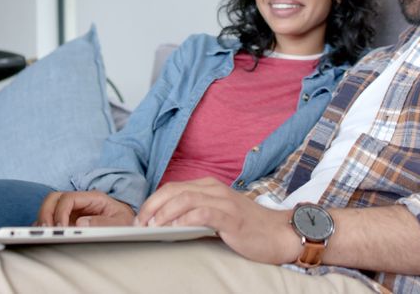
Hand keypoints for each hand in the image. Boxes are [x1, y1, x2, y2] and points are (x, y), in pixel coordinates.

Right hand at [36, 191, 135, 226]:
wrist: (130, 225)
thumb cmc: (126, 222)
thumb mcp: (121, 223)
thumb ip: (104, 223)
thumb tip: (81, 223)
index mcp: (93, 198)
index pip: (68, 198)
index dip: (61, 212)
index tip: (61, 229)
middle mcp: (80, 202)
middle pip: (54, 198)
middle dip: (46, 213)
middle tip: (47, 231)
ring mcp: (73, 210)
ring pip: (50, 207)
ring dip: (43, 219)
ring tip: (46, 235)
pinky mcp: (69, 220)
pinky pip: (52, 218)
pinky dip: (45, 225)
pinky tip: (47, 236)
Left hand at [135, 177, 299, 264]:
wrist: (279, 234)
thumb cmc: (247, 227)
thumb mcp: (217, 214)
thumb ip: (195, 213)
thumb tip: (164, 223)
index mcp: (209, 186)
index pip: (172, 188)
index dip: (152, 201)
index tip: (140, 218)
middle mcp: (214, 189)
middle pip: (174, 191)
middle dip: (152, 207)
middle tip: (140, 224)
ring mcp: (224, 201)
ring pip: (185, 199)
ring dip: (164, 213)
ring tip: (153, 227)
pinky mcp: (231, 216)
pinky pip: (203, 213)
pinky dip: (185, 219)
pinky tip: (175, 228)